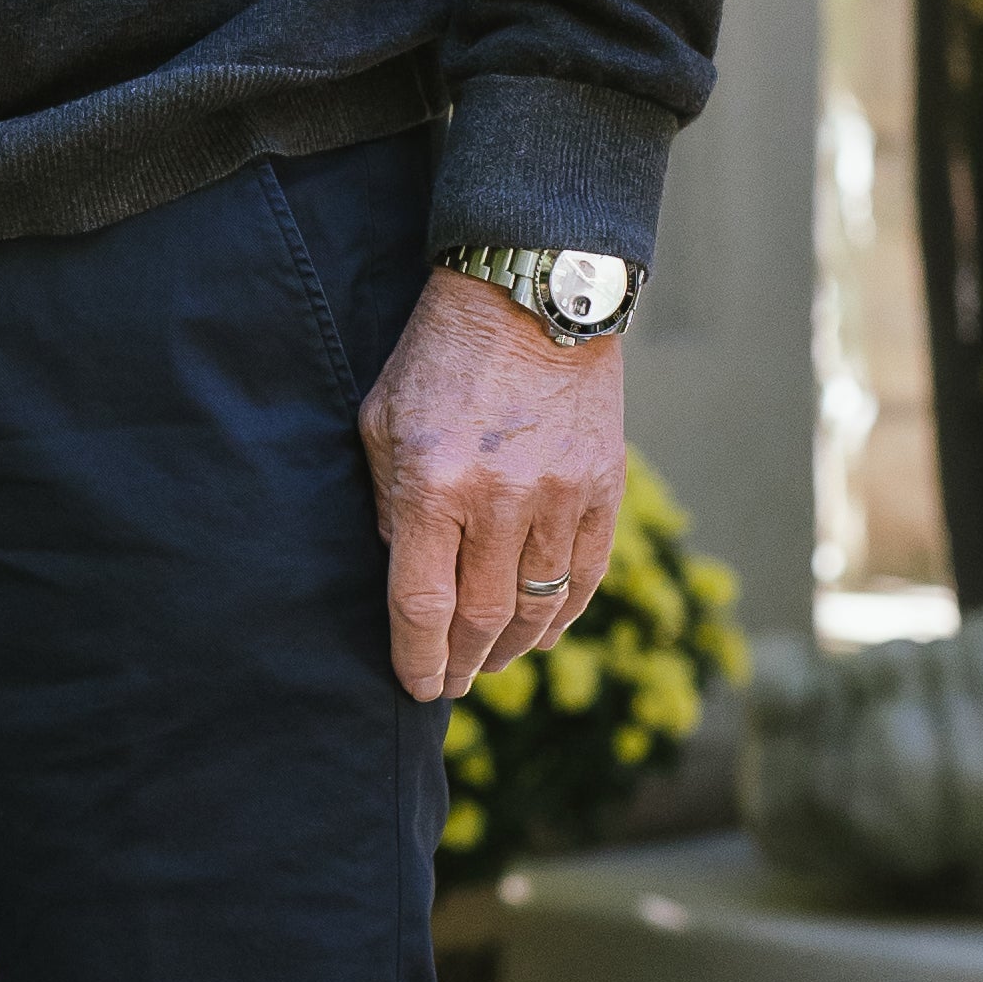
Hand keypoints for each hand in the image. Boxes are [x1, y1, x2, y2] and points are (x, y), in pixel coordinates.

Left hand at [358, 269, 627, 705]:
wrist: (529, 296)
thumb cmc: (438, 357)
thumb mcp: (381, 422)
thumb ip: (387, 502)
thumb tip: (402, 574)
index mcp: (431, 486)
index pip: (422, 607)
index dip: (417, 660)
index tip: (415, 686)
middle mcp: (498, 500)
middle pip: (480, 619)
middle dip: (462, 664)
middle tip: (451, 684)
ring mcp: (557, 497)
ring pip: (536, 607)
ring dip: (510, 647)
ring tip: (489, 663)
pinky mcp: (601, 488)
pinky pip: (584, 577)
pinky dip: (562, 616)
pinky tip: (541, 634)